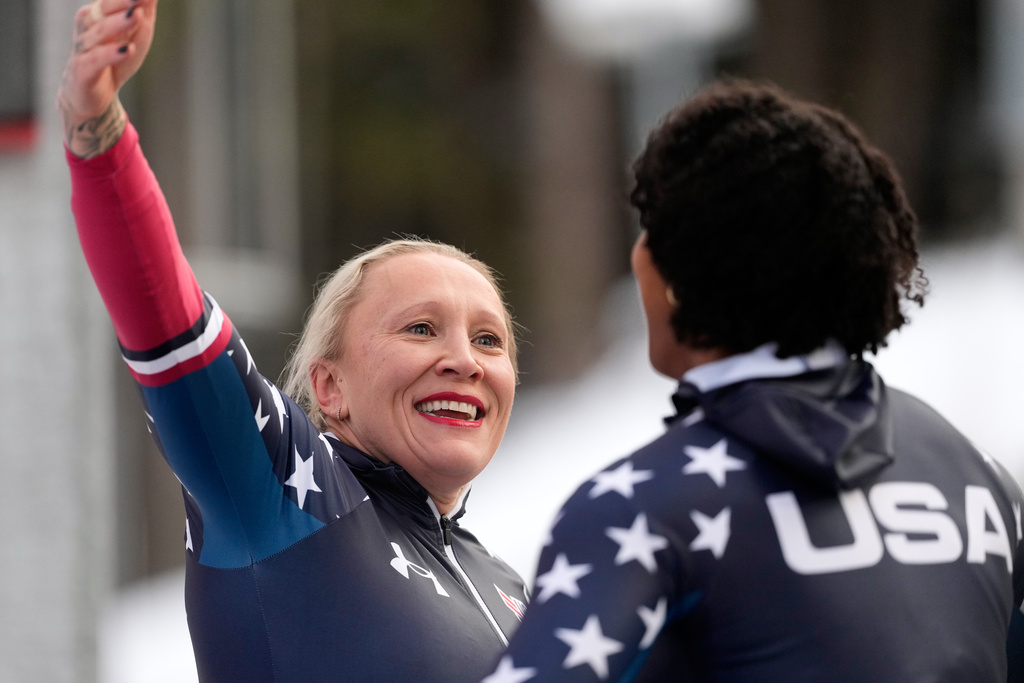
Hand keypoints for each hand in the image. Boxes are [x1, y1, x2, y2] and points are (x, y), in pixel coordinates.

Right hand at [58, 0, 157, 158]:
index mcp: (98, 16)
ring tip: (137, 17)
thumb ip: (144, 12)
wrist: (93, 97)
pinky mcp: (83, 71)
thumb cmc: (114, 60)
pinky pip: (95, 60)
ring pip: (99, 33)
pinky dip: (110, 54)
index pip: (111, 0)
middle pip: (102, 11)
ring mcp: (84, 49)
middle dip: (120, 2)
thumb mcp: (136, 35)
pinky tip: (127, 50)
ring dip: (118, 24)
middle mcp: (87, 28)